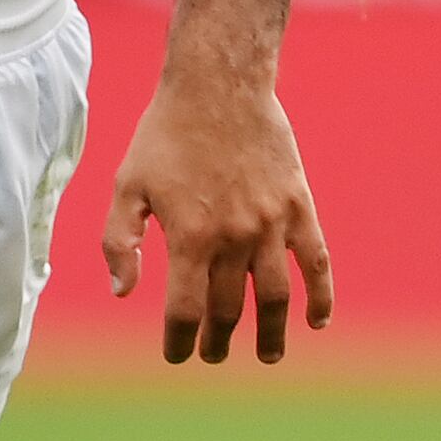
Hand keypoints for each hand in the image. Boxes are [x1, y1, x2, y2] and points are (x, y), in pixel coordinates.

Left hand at [100, 68, 335, 363]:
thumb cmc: (166, 135)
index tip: (177, 355)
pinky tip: (317, 321)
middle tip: (213, 353)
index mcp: (189, 237)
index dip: (179, 341)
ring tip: (267, 355)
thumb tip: (122, 293)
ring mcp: (271, 224)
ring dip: (271, 334)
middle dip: (218, 340)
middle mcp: (234, 238)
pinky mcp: (298, 207)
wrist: (219, 85)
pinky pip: (316, 262)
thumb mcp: (126, 184)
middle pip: (229, 310)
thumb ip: (119, 241)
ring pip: (276, 298)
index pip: (185, 311)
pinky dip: (321, 296)